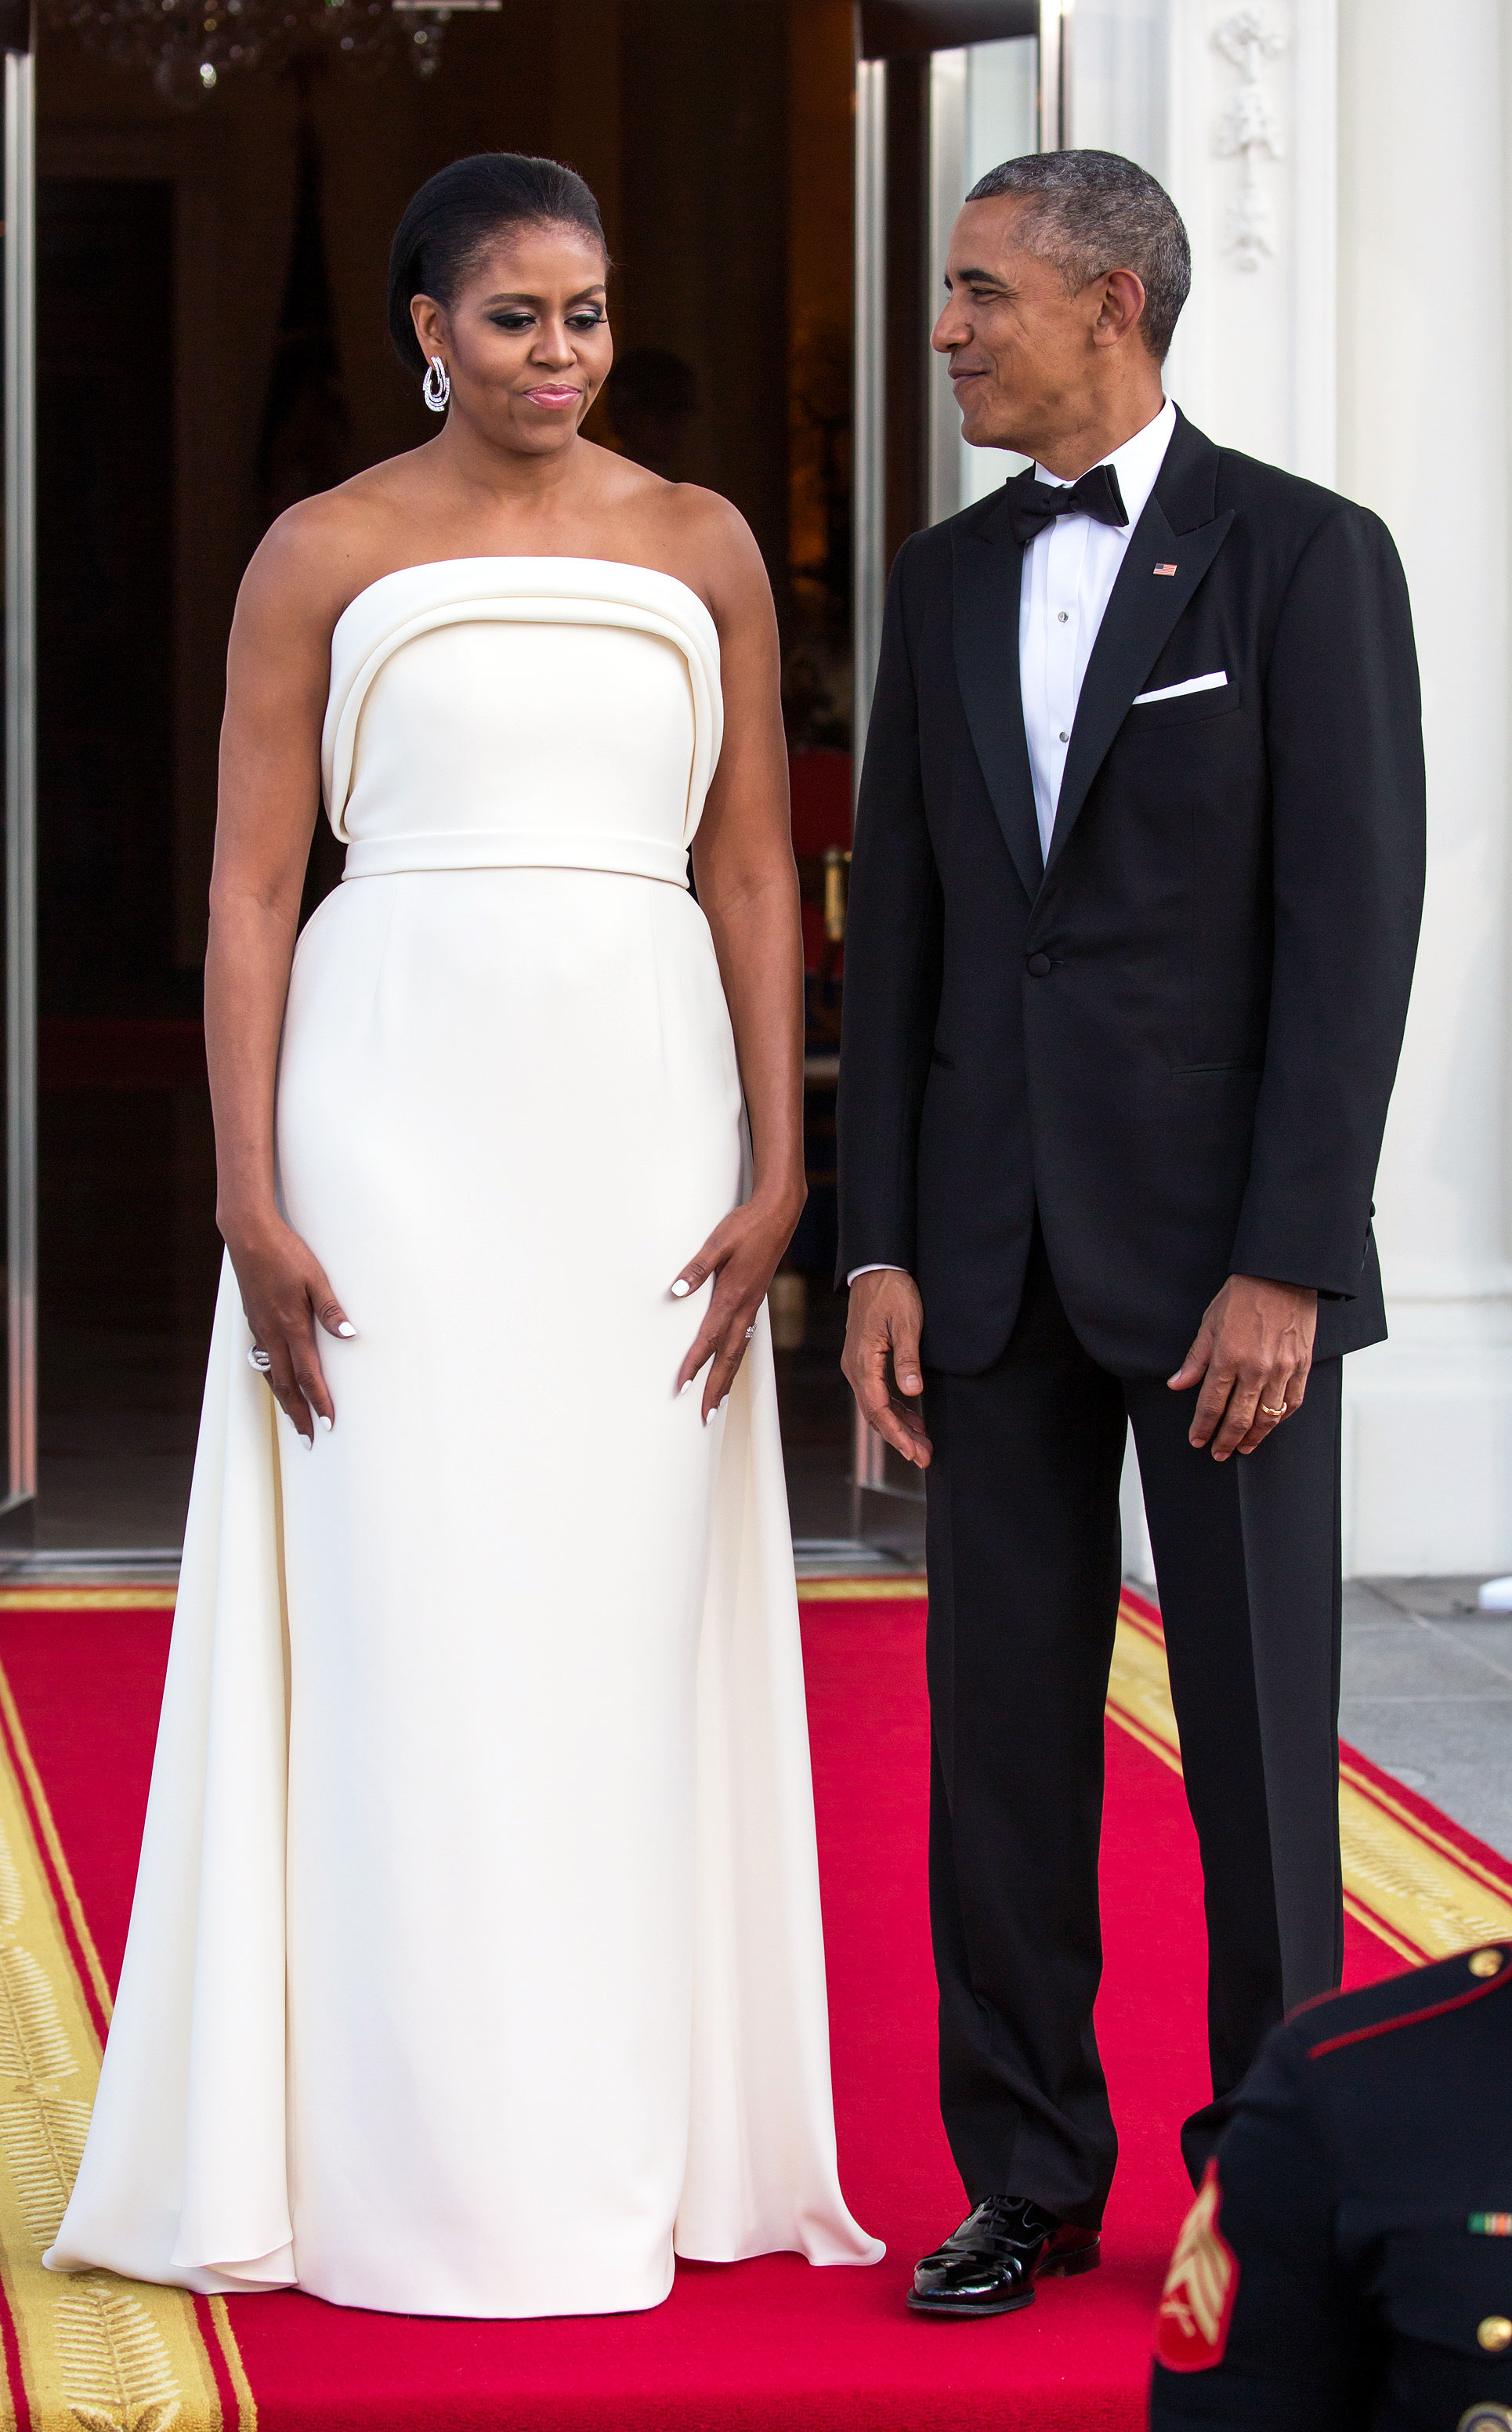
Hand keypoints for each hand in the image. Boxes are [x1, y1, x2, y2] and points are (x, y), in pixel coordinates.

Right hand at [224, 1213, 354, 1446]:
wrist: (248, 1236)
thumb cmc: (286, 1253)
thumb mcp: (316, 1278)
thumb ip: (331, 1310)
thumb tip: (350, 1336)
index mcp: (292, 1326)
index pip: (309, 1375)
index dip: (320, 1402)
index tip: (328, 1425)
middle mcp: (272, 1334)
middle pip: (287, 1386)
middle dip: (298, 1416)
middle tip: (308, 1441)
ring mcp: (260, 1329)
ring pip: (272, 1376)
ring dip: (284, 1401)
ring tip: (294, 1421)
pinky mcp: (254, 1321)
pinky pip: (264, 1360)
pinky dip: (273, 1379)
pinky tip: (278, 1383)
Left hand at [673, 1187, 802, 1423]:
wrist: (779, 1214)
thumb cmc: (747, 1225)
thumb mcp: (718, 1241)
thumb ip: (697, 1268)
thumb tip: (676, 1291)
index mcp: (732, 1295)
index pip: (709, 1339)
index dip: (694, 1365)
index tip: (682, 1386)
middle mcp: (744, 1307)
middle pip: (728, 1358)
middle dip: (716, 1389)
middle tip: (705, 1416)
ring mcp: (752, 1305)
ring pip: (739, 1351)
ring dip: (728, 1379)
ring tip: (718, 1403)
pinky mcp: (755, 1300)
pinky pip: (745, 1338)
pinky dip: (736, 1358)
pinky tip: (731, 1363)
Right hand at [841, 1269, 932, 1469]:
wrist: (876, 1268)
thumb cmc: (892, 1292)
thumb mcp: (906, 1324)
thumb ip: (908, 1359)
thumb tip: (913, 1392)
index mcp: (863, 1362)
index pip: (879, 1408)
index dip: (897, 1433)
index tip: (915, 1451)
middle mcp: (855, 1368)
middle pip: (875, 1414)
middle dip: (899, 1438)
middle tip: (923, 1457)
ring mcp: (858, 1365)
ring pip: (876, 1406)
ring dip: (898, 1426)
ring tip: (922, 1444)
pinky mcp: (864, 1360)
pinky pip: (876, 1393)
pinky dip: (894, 1409)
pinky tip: (912, 1418)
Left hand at [1169, 1274, 1316, 1460]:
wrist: (1281, 1276)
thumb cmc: (1241, 1297)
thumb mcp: (1209, 1324)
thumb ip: (1195, 1360)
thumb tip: (1177, 1385)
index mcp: (1228, 1358)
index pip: (1212, 1405)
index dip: (1203, 1427)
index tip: (1197, 1441)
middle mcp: (1256, 1369)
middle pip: (1239, 1419)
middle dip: (1226, 1440)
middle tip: (1218, 1453)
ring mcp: (1282, 1370)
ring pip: (1267, 1417)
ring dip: (1253, 1438)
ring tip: (1242, 1448)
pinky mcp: (1301, 1366)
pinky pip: (1291, 1403)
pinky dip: (1279, 1419)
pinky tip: (1269, 1426)